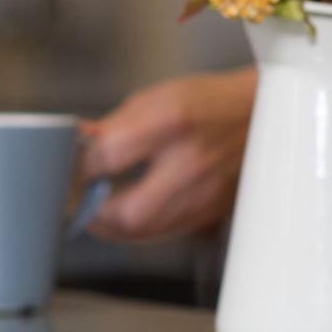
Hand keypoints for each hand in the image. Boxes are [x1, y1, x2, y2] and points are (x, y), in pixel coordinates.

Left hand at [80, 68, 256, 241]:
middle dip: (93, 213)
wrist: (263, 114)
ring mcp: (204, 194)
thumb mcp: (155, 98)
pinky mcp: (211, 212)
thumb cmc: (210, 102)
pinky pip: (164, 233)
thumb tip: (78, 143)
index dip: (78, 167)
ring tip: (97, 209)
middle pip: (127, 213)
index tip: (67, 166)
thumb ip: (113, 126)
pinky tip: (127, 214)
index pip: (107, 158)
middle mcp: (190, 164)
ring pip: (144, 232)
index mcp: (171, 123)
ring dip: (111, 226)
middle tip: (77, 201)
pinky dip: (138, 229)